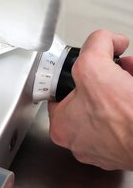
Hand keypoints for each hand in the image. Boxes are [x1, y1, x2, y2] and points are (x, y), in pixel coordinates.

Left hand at [48, 30, 132, 169]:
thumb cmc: (125, 117)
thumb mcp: (94, 65)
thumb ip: (96, 44)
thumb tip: (107, 39)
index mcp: (63, 126)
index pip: (62, 90)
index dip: (79, 72)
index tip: (92, 66)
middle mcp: (81, 141)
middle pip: (90, 96)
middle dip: (107, 76)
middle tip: (119, 68)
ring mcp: (106, 147)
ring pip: (111, 107)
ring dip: (123, 86)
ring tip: (131, 74)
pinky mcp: (127, 148)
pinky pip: (127, 118)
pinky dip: (131, 102)